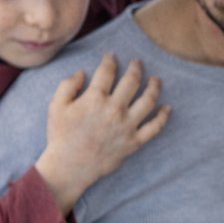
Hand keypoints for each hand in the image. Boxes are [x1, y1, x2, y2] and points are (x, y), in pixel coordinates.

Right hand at [35, 53, 170, 213]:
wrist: (69, 167)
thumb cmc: (60, 136)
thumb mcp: (56, 106)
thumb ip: (67, 85)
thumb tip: (81, 72)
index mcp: (95, 98)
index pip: (107, 71)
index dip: (110, 60)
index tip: (112, 56)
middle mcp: (115, 109)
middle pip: (132, 81)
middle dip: (136, 67)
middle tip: (137, 62)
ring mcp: (127, 126)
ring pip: (148, 100)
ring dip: (154, 86)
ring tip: (156, 79)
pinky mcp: (134, 141)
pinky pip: (155, 127)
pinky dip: (163, 116)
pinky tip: (167, 107)